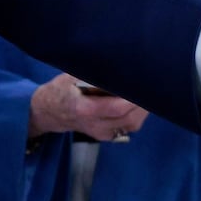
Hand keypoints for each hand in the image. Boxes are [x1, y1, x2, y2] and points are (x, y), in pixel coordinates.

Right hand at [28, 72, 148, 141]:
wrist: (50, 111)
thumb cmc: (62, 89)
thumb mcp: (72, 76)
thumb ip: (95, 74)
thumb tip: (119, 64)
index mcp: (84, 108)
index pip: (116, 108)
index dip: (133, 99)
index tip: (143, 84)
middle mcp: (94, 124)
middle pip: (128, 118)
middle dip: (143, 104)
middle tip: (151, 87)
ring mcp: (100, 133)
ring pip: (131, 125)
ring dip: (143, 110)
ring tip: (147, 93)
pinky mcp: (105, 136)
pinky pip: (128, 128)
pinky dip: (136, 116)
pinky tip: (138, 104)